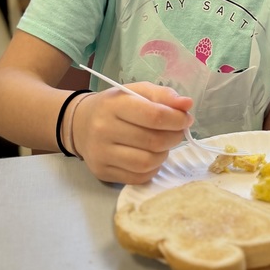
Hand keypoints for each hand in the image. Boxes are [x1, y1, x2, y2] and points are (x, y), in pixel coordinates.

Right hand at [73, 83, 193, 183]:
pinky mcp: (102, 172)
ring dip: (164, 154)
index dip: (177, 119)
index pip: (154, 116)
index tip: (186, 119)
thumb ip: (164, 96)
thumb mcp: (138, 92)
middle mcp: (103, 129)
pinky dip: (152, 168)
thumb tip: (187, 104)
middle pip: (154, 141)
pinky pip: (139, 177)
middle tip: (177, 132)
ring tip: (162, 144)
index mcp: (114, 104)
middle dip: (174, 137)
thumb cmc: (116, 105)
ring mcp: (101, 154)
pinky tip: (150, 156)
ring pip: (148, 162)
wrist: (81, 124)